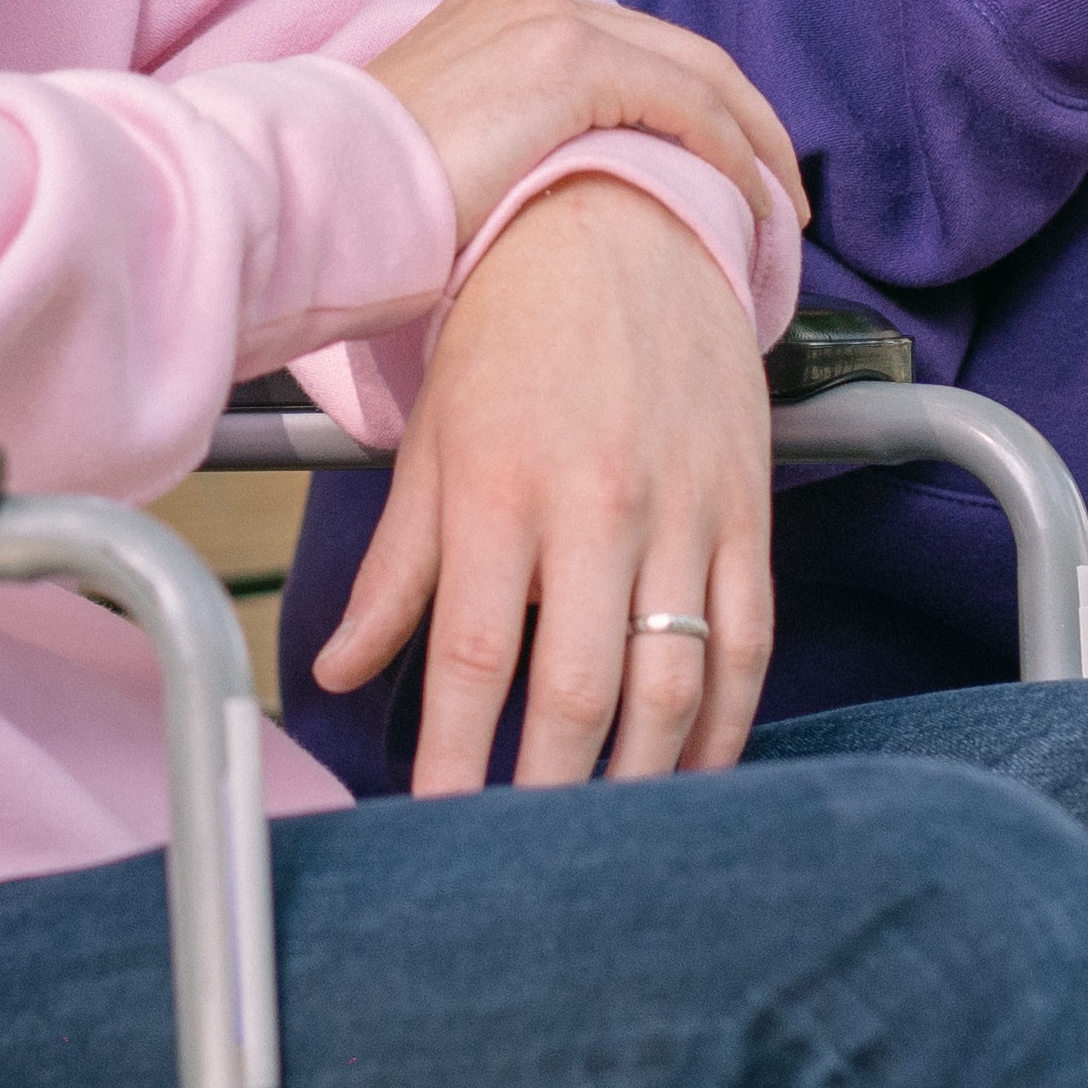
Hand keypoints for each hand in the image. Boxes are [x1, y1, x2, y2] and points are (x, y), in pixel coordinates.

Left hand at [306, 175, 777, 791]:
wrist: (625, 220)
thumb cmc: (510, 334)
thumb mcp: (434, 440)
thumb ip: (397, 568)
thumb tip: (340, 670)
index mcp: (502, 490)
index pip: (470, 660)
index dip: (453, 762)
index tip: (437, 835)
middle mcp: (598, 507)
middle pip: (579, 692)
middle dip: (550, 796)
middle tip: (527, 868)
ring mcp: (685, 512)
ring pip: (674, 682)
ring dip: (642, 780)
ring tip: (609, 842)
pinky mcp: (747, 511)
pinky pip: (747, 642)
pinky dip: (724, 724)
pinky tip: (690, 772)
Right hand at [365, 0, 803, 248]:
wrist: (309, 196)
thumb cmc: (357, 208)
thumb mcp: (437, 161)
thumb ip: (499, 153)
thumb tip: (544, 210)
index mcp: (494, 18)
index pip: (624, 52)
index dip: (688, 110)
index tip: (720, 173)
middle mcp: (527, 3)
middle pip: (676, 51)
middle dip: (743, 121)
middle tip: (780, 190)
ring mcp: (550, 24)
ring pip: (698, 74)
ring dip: (752, 143)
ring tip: (781, 210)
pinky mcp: (569, 63)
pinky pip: (687, 103)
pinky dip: (730, 153)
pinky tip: (750, 203)